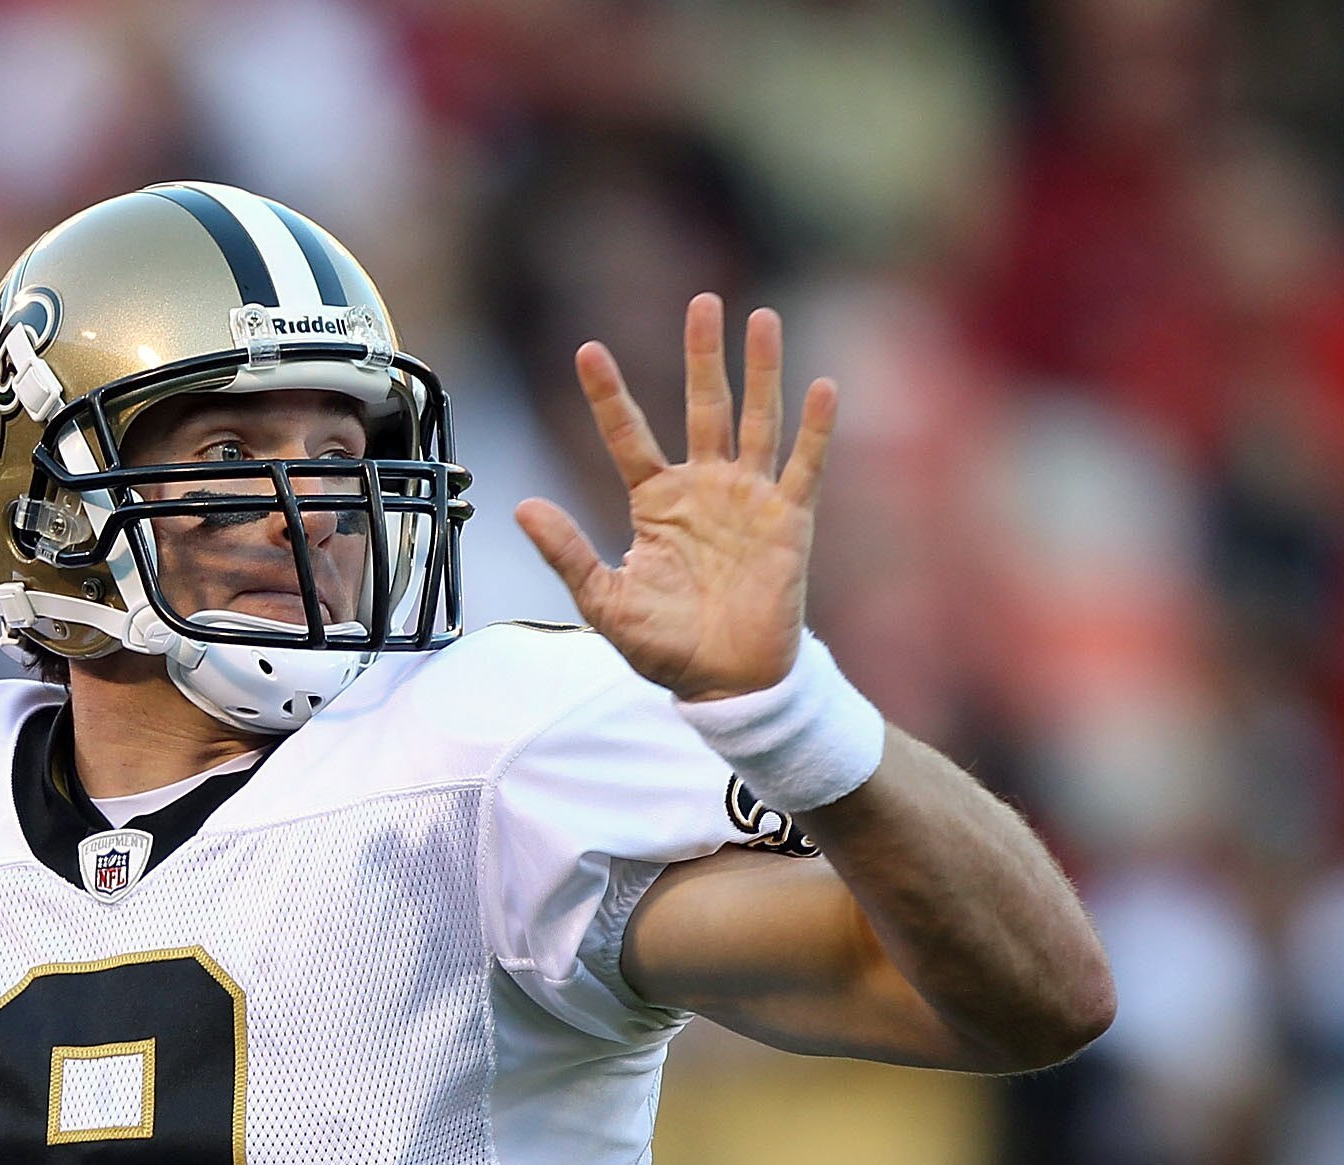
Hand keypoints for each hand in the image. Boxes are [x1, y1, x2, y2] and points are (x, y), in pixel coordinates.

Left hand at [513, 295, 837, 700]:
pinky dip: (815, 428)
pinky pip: (804, 466)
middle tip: (702, 302)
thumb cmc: (666, 646)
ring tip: (761, 319)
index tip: (588, 351)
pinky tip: (822, 386)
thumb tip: (521, 506)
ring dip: (761, 370)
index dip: (610, 395)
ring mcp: (749, 499)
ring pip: (758, 420)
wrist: (726, 683)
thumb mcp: (605, 602)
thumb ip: (568, 553)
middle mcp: (704, 488)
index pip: (629, 436)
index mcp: (657, 502)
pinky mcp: (789, 520)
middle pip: (703, 407)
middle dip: (703, 355)